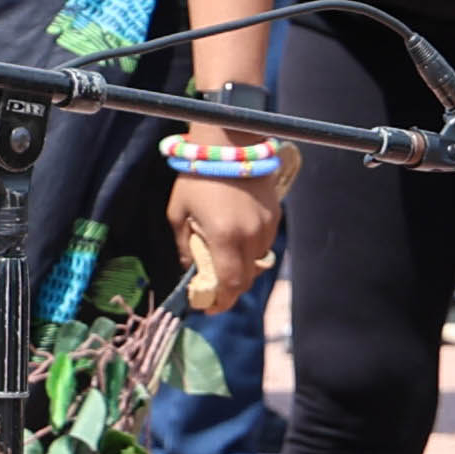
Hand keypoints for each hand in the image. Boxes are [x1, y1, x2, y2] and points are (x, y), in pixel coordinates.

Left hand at [168, 171, 279, 314]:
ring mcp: (268, 227)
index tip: (209, 307)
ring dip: (241, 268)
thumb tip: (191, 267)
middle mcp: (252, 237)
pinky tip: (236, 239)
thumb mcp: (178, 212)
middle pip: (247, 278)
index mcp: (225, 237)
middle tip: (213, 289)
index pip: (230, 284)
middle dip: (230, 288)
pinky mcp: (275, 217)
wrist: (230, 145)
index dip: (221, 302)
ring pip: (257, 262)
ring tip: (223, 260)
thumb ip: (184, 245)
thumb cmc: (197, 176)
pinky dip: (250, 250)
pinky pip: (264, 244)